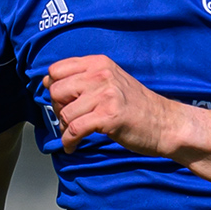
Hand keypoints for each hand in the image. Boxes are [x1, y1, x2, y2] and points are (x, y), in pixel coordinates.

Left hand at [43, 54, 192, 155]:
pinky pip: (74, 130)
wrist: (165, 123)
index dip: (54, 88)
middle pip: (56, 91)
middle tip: (70, 119)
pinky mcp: (109, 116)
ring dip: (65, 128)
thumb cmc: (134, 106)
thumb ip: (82, 79)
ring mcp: (106, 94)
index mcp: (99, 64)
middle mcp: (101, 75)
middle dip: (58, 109)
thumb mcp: (109, 82)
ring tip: (76, 133)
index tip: (63, 101)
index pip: (55, 70)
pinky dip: (69, 141)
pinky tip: (73, 145)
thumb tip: (46, 83)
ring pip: (65, 113)